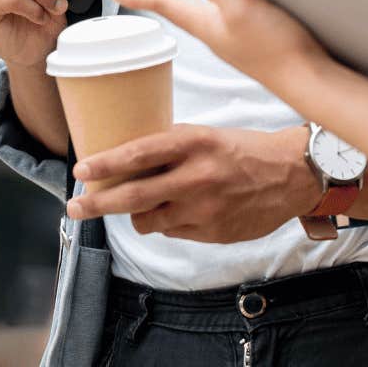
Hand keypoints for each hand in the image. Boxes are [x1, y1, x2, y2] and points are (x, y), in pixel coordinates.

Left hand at [65, 124, 321, 242]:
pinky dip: (167, 223)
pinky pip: (172, 232)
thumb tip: (128, 157)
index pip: (138, 154)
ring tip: (140, 206)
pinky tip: (180, 211)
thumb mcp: (208, 135)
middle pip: (132, 196)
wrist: (292, 175)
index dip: (105, 164)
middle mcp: (196, 176)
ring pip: (147, 221)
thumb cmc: (246, 150)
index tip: (81, 170)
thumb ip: (172, 146)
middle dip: (96, 203)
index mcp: (194, 143)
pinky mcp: (212, 232)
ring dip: (136, 215)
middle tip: (74, 207)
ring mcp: (204, 208)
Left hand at [110, 0, 324, 84]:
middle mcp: (215, 30)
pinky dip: (206, 0)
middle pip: (176, 8)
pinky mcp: (251, 37)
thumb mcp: (240, 6)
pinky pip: (217, 14)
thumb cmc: (276, 48)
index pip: (165, 6)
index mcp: (207, 24)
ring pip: (196, 10)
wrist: (309, 80)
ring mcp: (233, 36)